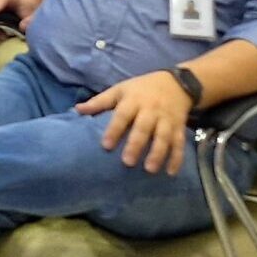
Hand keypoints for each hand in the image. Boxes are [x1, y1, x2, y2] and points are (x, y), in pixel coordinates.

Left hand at [74, 70, 195, 174]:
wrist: (176, 83)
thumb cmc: (141, 89)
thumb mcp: (120, 89)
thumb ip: (100, 101)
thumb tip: (77, 110)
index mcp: (134, 100)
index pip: (122, 115)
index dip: (114, 130)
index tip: (106, 145)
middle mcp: (151, 110)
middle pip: (144, 128)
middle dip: (136, 144)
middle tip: (127, 162)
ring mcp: (167, 119)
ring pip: (163, 137)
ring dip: (158, 153)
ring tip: (149, 169)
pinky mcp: (179, 127)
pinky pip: (179, 143)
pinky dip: (177, 158)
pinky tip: (170, 172)